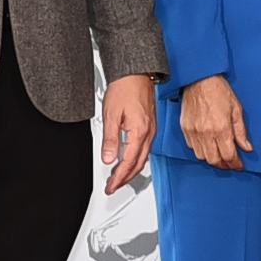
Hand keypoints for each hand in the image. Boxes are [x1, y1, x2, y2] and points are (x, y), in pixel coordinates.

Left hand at [101, 73, 155, 191]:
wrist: (136, 74)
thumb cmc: (125, 89)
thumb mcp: (111, 115)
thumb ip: (111, 140)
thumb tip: (109, 159)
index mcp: (139, 132)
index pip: (128, 163)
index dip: (118, 178)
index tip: (110, 186)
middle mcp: (149, 133)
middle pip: (138, 164)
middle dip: (125, 179)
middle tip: (112, 186)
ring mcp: (152, 130)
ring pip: (143, 158)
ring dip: (130, 170)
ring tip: (118, 177)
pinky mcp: (150, 126)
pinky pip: (145, 149)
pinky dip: (136, 159)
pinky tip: (128, 159)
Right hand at [179, 73, 251, 170]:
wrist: (199, 79)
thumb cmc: (219, 90)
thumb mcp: (237, 109)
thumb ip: (241, 131)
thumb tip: (246, 147)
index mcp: (221, 128)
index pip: (229, 155)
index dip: (235, 164)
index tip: (239, 165)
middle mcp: (206, 133)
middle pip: (214, 160)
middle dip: (224, 165)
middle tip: (231, 164)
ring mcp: (193, 132)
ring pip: (202, 157)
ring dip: (212, 159)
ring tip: (220, 156)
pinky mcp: (185, 129)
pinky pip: (192, 147)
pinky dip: (201, 151)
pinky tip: (208, 146)